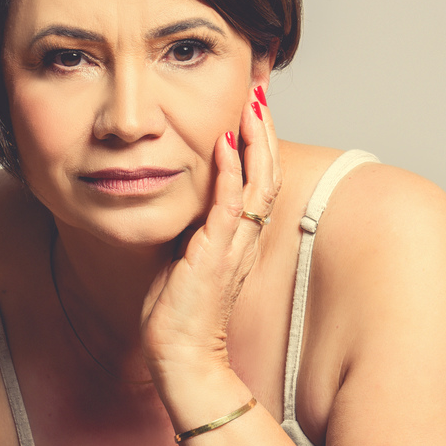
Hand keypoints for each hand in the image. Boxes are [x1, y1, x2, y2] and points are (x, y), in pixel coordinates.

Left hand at [140, 86, 280, 372]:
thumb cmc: (177, 313)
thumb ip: (189, 227)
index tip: (252, 106)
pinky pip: (230, 205)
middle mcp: (244, 237)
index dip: (259, 141)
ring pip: (258, 182)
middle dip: (265, 128)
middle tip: (260, 89)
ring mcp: (234, 245)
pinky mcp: (216, 254)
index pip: (258, 179)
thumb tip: (177, 198)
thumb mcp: (183, 257)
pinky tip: (225, 142)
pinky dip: (230, 171)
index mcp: (239, 236)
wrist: (180, 356)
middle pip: (268, 171)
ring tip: (253, 103)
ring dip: (256, 140)